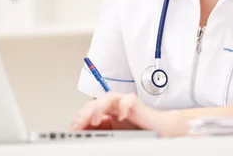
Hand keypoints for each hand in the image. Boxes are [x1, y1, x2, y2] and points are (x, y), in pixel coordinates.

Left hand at [70, 92, 186, 136]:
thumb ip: (101, 134)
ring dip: (100, 108)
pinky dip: (123, 106)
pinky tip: (119, 117)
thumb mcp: (115, 135)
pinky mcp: (135, 103)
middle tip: (78, 125)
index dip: (79, 118)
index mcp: (105, 112)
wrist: (159, 129)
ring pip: (108, 98)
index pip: (88, 111)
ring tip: (95, 120)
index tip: (73, 130)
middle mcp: (113, 105)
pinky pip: (127, 100)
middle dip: (85, 113)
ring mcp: (123, 102)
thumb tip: (85, 135)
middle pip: (95, 103)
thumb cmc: (138, 131)